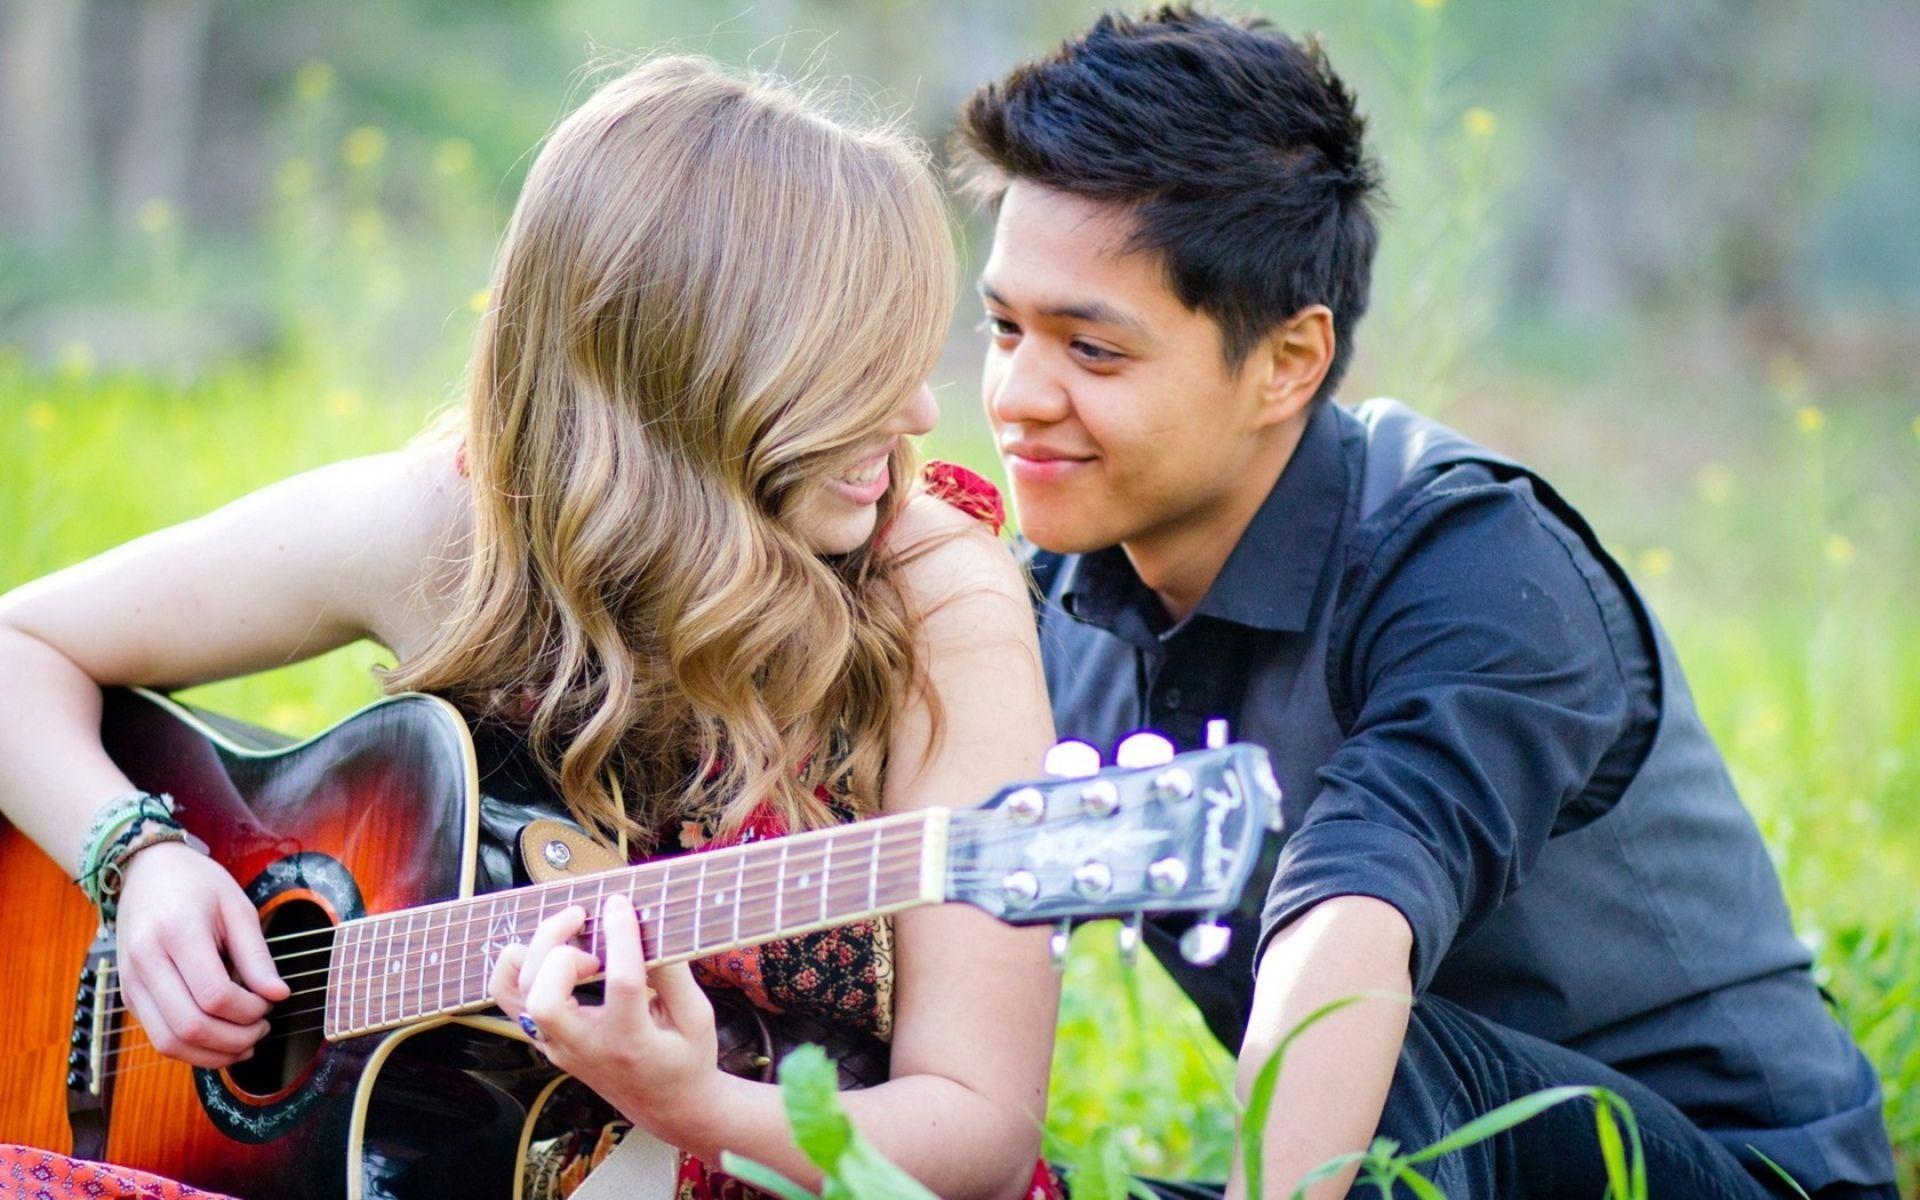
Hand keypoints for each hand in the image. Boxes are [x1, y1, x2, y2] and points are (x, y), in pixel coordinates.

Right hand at [114, 840, 289, 1066]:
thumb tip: (278, 995)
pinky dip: (191, 1049)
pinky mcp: (128, 996)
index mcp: (176, 933)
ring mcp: (130, 983)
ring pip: (168, 1042)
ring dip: (212, 1054)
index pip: (214, 994)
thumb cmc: (197, 884)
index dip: (249, 1011)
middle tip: (262, 1028)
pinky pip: (158, 1036)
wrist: (145, 871)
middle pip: (190, 1026)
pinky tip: (219, 1040)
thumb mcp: (237, 907)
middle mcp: (145, 962)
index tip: (270, 1004)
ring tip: (245, 1042)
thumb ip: (256, 954)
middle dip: (234, 1039)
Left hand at [489, 893, 721, 1141]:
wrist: (666, 1106)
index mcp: (632, 1042)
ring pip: (517, 994)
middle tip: (588, 928)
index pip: (621, 984)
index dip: (620, 936)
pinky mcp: (546, 1041)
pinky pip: (512, 998)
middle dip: (559, 949)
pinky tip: (553, 948)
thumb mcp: (697, 1017)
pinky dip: (520, 965)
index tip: (621, 903)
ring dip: (536, 953)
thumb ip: (674, 974)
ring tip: (571, 935)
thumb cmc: (686, 1059)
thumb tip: (647, 929)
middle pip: (545, 997)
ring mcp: (558, 1047)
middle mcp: (585, 1048)